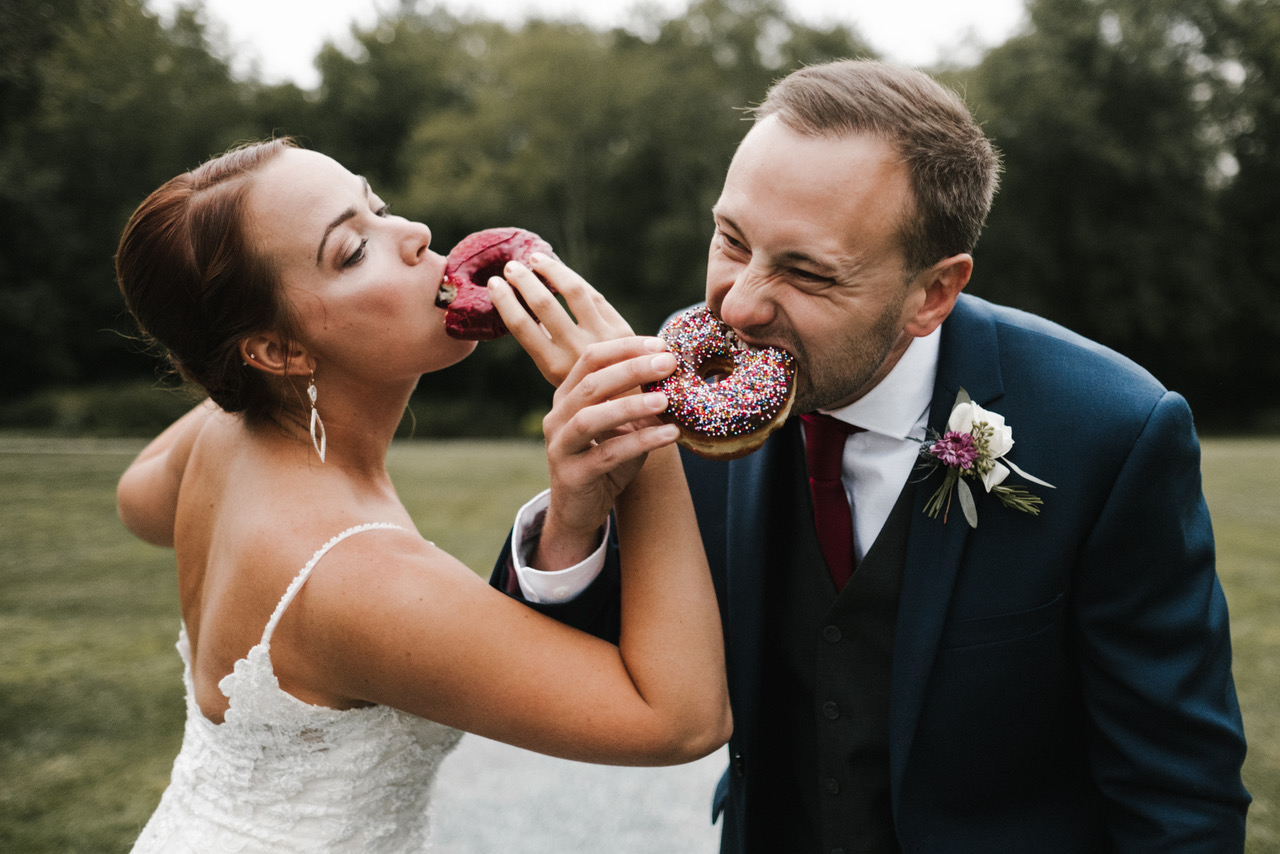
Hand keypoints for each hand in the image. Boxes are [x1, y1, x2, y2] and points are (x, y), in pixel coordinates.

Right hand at [488, 253, 633, 386]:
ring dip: (551, 269)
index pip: (522, 326)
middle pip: (544, 303)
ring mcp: (602, 336)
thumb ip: (547, 346)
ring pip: (573, 290)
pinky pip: (594, 296)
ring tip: (535, 259)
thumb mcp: (560, 378)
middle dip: (523, 280)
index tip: (493, 284)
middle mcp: (577, 350)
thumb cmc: (590, 392)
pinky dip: (576, 280)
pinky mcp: (622, 328)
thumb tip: (525, 307)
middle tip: (511, 266)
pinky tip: (562, 271)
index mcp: (554, 367)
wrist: (634, 408)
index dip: (505, 301)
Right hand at [536, 337, 679, 570]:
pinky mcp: (573, 475)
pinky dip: (640, 442)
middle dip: (631, 369)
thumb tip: (677, 376)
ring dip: (631, 406)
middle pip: (591, 383)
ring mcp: (561, 446)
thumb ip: (639, 402)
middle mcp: (558, 416)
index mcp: (568, 396)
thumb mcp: (622, 426)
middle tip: (668, 363)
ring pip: (591, 419)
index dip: (625, 348)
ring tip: (667, 400)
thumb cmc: (605, 461)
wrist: (579, 511)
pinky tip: (669, 434)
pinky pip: (607, 454)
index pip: (591, 359)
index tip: (661, 345)